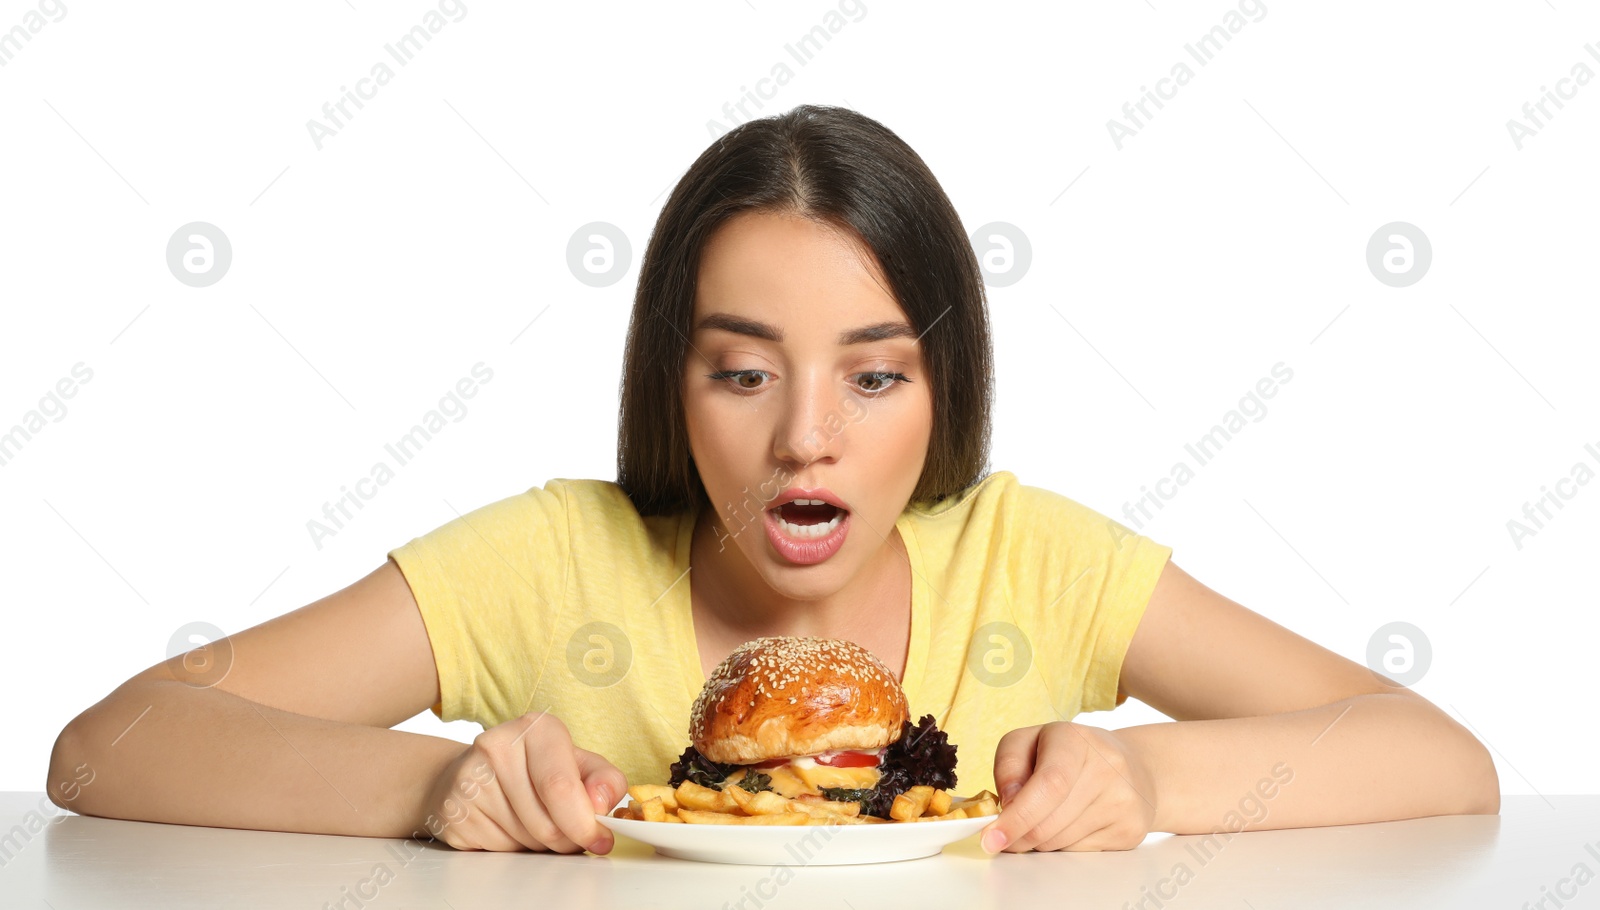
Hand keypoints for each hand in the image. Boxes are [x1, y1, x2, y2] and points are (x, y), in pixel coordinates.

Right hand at [418, 710, 626, 853]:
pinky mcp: (453, 812)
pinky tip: (509, 827)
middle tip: (570, 836)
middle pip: (545, 822)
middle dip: (566, 840)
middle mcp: (497, 746)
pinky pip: (498, 850)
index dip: (584, 822)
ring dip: (541, 846)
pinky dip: (513, 849)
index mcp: (536, 728)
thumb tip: (603, 803)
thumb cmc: (533, 769)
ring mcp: (468, 780)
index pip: (560, 787)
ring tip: (535, 823)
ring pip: (524, 840)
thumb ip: (604, 780)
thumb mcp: (576, 764)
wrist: (468, 774)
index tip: (599, 839)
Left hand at [982, 721, 1156, 852]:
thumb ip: (1008, 766)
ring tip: (1045, 817)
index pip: (1048, 785)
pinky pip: (1080, 852)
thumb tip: (1008, 803)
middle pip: (1049, 823)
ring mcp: (1123, 801)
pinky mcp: (1131, 829)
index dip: (1017, 817)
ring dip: (1039, 841)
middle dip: (1018, 836)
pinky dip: (1063, 846)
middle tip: (1004, 836)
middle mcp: (1107, 767)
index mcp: (1075, 740)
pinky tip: (1070, 824)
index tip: (991, 838)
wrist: (1133, 766)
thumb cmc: (1068, 754)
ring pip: (1061, 843)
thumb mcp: (1029, 742)